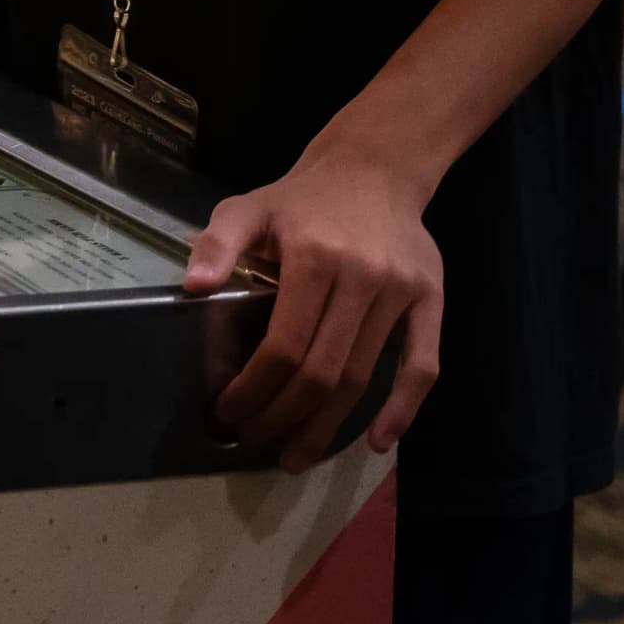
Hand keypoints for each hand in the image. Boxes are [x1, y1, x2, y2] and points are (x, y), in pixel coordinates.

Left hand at [183, 148, 444, 473]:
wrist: (373, 168)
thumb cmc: (302, 200)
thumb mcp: (247, 207)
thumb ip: (218, 243)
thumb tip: (192, 287)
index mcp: (315, 256)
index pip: (284, 345)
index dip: (255, 388)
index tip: (230, 413)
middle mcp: (362, 278)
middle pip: (323, 371)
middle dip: (284, 417)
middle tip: (256, 443)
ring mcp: (401, 293)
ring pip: (364, 377)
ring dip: (328, 426)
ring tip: (297, 455)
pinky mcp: (431, 301)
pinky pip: (423, 365)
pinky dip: (403, 409)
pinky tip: (376, 442)